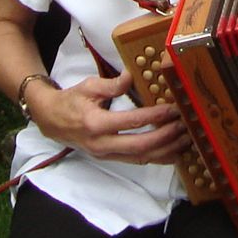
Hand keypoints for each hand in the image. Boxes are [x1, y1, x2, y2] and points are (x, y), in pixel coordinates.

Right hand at [25, 70, 187, 165]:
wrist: (51, 122)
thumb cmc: (71, 101)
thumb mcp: (88, 87)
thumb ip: (111, 84)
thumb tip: (131, 76)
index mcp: (95, 123)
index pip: (130, 122)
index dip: (154, 116)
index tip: (173, 109)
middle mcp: (102, 144)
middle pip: (140, 147)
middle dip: (165, 138)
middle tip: (184, 126)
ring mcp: (106, 155)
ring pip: (140, 158)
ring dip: (165, 151)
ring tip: (186, 140)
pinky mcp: (111, 158)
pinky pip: (137, 162)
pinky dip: (157, 158)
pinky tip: (174, 152)